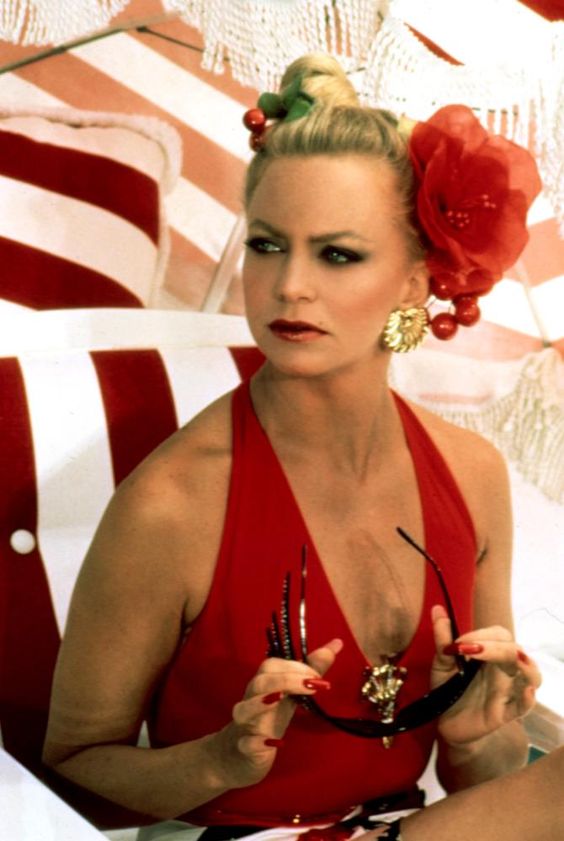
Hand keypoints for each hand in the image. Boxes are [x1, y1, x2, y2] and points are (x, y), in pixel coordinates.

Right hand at [207, 638, 342, 789]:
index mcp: (263, 684)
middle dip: (285, 679)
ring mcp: (245, 724)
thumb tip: (337, 643)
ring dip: (260, 703)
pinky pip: (246, 744)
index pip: (272, 665)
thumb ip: (312, 670)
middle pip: (259, 682)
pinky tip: (275, 743)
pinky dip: (257, 742)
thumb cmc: (268, 718)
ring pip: (243, 709)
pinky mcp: (244, 748)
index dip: (295, 666)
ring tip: (280, 699)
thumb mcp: (291, 694)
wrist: (239, 753)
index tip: (318, 675)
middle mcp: (251, 700)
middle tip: (313, 684)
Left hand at [430, 605, 541, 745]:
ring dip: (527, 666)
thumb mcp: (442, 662)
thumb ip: (442, 638)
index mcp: (490, 654)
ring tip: (517, 659)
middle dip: (497, 648)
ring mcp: (507, 691)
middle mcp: (503, 670)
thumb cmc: (448, 689)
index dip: (483, 635)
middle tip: (472, 651)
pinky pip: (524, 706)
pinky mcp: (505, 713)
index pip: (500, 635)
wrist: (445, 722)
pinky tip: (527, 691)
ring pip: (531, 676)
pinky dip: (529, 698)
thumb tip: (437, 608)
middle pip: (515, 651)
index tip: (459, 643)